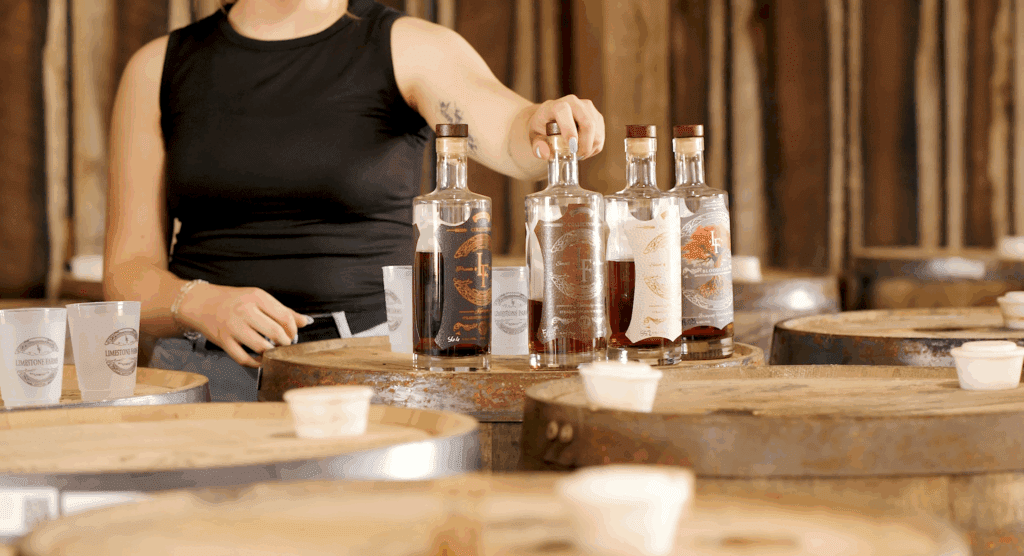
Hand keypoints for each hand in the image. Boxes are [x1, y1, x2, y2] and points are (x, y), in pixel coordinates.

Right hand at [177, 282, 309, 367]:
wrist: (203, 303)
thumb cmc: (233, 301)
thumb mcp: (259, 299)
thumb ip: (283, 310)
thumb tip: (305, 321)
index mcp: (257, 297)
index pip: (285, 316)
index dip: (293, 329)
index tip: (293, 334)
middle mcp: (245, 311)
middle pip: (275, 332)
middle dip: (285, 342)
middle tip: (285, 344)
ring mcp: (233, 327)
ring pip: (261, 346)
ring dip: (272, 352)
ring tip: (273, 350)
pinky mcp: (223, 341)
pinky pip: (243, 358)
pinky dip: (255, 363)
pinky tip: (261, 360)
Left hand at [528, 94, 605, 160]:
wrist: (550, 120)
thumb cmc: (542, 128)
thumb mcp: (534, 137)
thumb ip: (537, 146)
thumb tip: (545, 153)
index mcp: (555, 105)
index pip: (564, 111)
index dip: (569, 129)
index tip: (571, 146)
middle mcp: (574, 103)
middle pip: (588, 123)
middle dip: (584, 145)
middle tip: (575, 156)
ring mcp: (588, 109)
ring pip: (597, 132)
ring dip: (588, 148)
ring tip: (577, 154)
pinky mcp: (597, 117)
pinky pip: (600, 137)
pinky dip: (592, 148)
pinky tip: (582, 148)